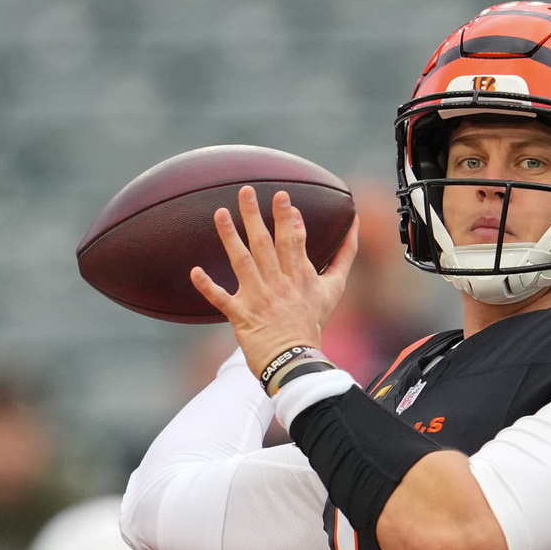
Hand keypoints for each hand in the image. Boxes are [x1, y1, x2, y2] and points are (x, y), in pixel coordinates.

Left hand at [190, 185, 358, 378]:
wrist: (296, 359)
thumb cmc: (313, 320)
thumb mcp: (335, 286)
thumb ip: (345, 255)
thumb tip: (355, 225)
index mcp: (300, 275)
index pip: (295, 240)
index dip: (288, 218)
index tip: (281, 198)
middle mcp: (279, 283)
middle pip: (266, 244)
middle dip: (257, 216)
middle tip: (246, 191)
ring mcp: (259, 298)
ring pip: (243, 262)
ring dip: (230, 237)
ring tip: (220, 213)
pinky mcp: (242, 315)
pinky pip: (222, 300)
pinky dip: (209, 287)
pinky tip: (195, 271)